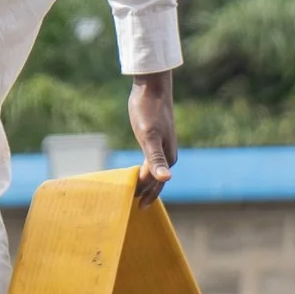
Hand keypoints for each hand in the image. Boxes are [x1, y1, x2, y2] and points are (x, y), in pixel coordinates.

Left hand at [129, 70, 175, 206]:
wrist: (152, 86)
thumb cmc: (148, 110)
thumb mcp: (148, 135)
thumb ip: (155, 159)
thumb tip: (166, 179)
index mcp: (167, 158)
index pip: (153, 183)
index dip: (140, 193)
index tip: (126, 203)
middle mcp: (168, 155)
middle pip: (156, 181)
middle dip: (145, 194)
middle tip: (130, 206)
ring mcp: (164, 147)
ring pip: (154, 172)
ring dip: (145, 184)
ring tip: (133, 194)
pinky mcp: (157, 138)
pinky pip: (151, 161)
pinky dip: (144, 170)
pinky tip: (136, 171)